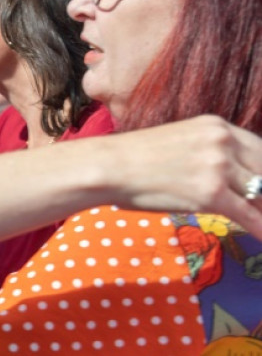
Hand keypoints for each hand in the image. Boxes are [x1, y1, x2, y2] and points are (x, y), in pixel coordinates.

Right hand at [99, 115, 261, 236]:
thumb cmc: (134, 158)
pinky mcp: (212, 194)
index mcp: (216, 126)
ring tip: (261, 222)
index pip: (261, 150)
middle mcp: (223, 142)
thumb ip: (208, 151)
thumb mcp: (180, 140)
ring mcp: (219, 167)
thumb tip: (227, 176)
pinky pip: (251, 216)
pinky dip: (261, 229)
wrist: (109, 166)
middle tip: (261, 206)